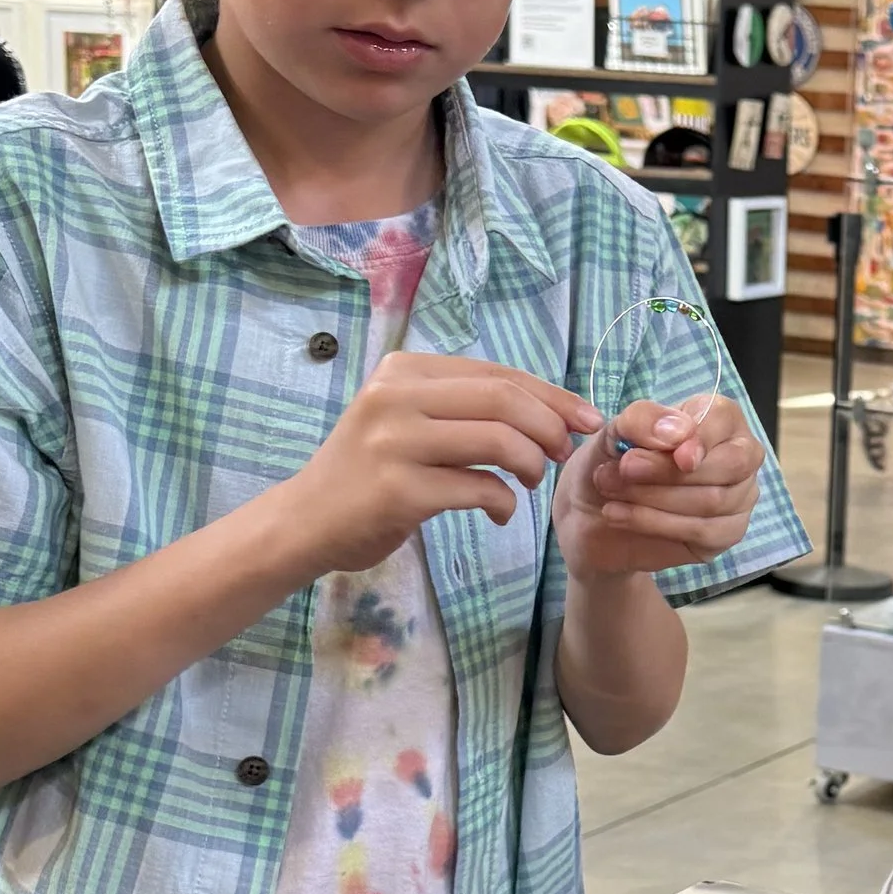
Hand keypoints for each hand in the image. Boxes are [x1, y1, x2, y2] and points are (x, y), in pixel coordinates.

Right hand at [283, 352, 600, 575]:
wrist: (306, 522)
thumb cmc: (369, 471)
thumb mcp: (407, 419)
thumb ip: (462, 406)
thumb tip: (550, 408)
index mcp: (403, 371)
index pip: (496, 373)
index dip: (551, 395)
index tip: (586, 418)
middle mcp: (394, 397)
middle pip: (503, 399)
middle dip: (550, 426)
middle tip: (564, 453)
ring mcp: (393, 443)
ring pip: (498, 441)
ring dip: (532, 465)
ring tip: (531, 482)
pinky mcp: (398, 490)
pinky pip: (479, 488)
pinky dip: (504, 502)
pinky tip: (500, 511)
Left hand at [554, 392, 762, 581]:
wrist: (592, 511)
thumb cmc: (614, 460)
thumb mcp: (615, 431)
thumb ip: (643, 420)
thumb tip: (679, 433)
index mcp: (719, 418)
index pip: (724, 418)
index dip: (699, 436)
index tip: (670, 452)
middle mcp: (740, 455)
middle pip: (729, 463)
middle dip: (669, 470)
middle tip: (623, 469)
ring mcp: (739, 497)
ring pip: (713, 500)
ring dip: (653, 496)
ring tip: (610, 490)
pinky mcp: (727, 533)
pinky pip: (704, 530)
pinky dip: (655, 522)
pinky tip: (619, 514)